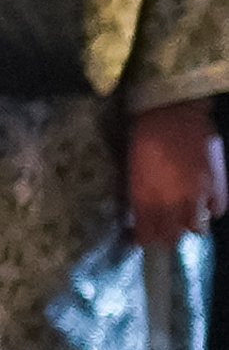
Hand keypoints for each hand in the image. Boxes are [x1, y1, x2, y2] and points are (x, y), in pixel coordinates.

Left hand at [126, 99, 224, 252]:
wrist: (172, 109)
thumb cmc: (144, 134)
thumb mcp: (132, 167)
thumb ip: (136, 194)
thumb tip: (137, 214)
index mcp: (146, 196)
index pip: (147, 234)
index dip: (144, 239)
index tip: (143, 239)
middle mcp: (172, 200)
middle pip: (172, 236)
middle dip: (166, 236)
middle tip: (164, 229)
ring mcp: (197, 193)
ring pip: (196, 228)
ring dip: (189, 225)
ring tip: (185, 218)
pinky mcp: (217, 182)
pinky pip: (217, 209)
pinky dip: (210, 209)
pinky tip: (204, 203)